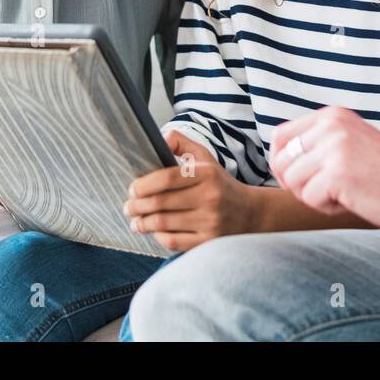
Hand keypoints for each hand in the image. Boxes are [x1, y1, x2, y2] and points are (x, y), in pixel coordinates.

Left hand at [124, 131, 256, 250]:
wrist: (251, 213)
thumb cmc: (221, 184)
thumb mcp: (206, 158)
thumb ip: (182, 144)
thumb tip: (161, 137)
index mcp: (206, 174)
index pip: (166, 178)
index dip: (143, 185)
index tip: (132, 189)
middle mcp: (209, 197)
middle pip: (161, 203)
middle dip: (137, 206)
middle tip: (128, 207)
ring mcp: (210, 222)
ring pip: (163, 224)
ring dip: (142, 223)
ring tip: (135, 221)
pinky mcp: (209, 242)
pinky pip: (174, 241)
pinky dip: (158, 237)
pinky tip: (153, 232)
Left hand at [270, 106, 379, 230]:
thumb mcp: (349, 144)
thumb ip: (318, 144)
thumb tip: (278, 159)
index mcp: (332, 116)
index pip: (281, 136)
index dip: (282, 163)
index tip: (298, 178)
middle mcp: (331, 125)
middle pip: (281, 161)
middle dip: (296, 184)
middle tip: (324, 191)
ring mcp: (334, 147)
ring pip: (293, 181)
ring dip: (313, 196)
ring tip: (342, 194)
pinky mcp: (337, 173)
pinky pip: (310, 198)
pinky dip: (327, 208)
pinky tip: (351, 201)